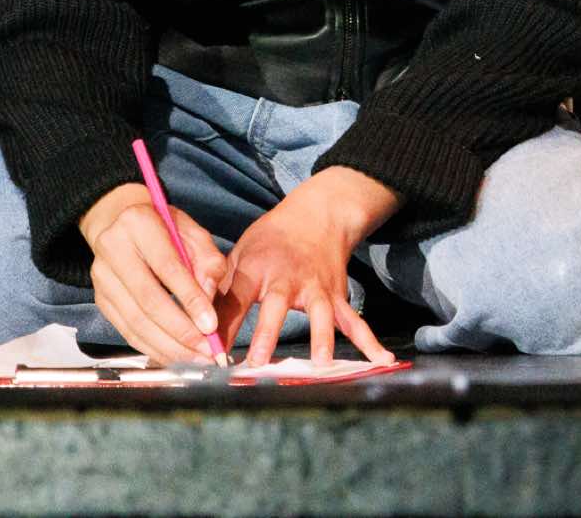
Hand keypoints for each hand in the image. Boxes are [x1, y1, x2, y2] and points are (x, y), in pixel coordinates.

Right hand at [78, 182, 230, 364]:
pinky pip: (127, 331)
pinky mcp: (100, 299)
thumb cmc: (163, 228)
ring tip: (195, 359)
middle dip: (180, 331)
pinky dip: (153, 348)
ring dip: (168, 346)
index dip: (189, 299)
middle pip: (148, 300)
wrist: (121, 223)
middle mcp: (113, 249)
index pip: (167, 267)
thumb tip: (208, 300)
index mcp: (138, 223)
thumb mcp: (192, 231)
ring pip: (135, 321)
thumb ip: (207, 261)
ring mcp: (102, 277)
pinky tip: (174, 356)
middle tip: (206, 349)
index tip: (210, 325)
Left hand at [215, 167, 401, 366]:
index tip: (213, 352)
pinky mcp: (337, 297)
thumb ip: (221, 290)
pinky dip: (370, 342)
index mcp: (256, 268)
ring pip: (320, 314)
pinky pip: (354, 322)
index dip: (222, 323)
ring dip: (320, 338)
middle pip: (276, 306)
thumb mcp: (239, 255)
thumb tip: (197, 324)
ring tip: (320, 364)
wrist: (317, 216)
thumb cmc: (270, 241)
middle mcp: (287, 278)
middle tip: (259, 362)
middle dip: (267, 333)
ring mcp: (316, 289)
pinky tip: (382, 360)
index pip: (234, 298)